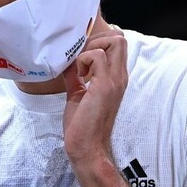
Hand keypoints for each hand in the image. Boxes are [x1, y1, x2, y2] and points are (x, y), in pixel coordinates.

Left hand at [62, 29, 127, 164]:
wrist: (87, 148)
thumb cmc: (83, 125)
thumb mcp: (78, 94)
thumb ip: (76, 77)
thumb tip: (66, 63)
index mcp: (116, 77)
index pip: (118, 43)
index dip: (99, 41)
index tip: (81, 55)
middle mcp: (120, 76)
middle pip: (119, 37)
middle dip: (96, 39)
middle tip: (80, 57)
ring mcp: (114, 80)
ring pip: (114, 41)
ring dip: (90, 48)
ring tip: (80, 68)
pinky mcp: (105, 86)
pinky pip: (97, 56)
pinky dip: (84, 59)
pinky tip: (78, 76)